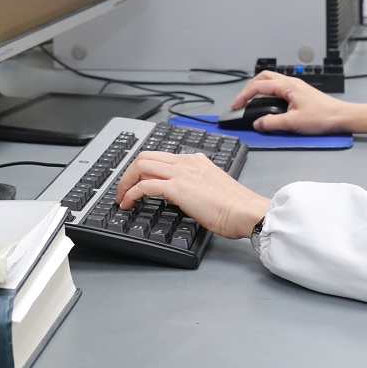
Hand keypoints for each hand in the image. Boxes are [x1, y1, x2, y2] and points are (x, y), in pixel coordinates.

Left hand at [115, 151, 270, 239]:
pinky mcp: (177, 187)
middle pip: (146, 156)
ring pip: (141, 165)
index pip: (161, 157)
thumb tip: (182, 196)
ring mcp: (181, 172)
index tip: (136, 181)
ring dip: (126, 181)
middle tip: (123, 189)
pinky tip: (128, 203)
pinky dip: (131, 193)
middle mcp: (186, 162)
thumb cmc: (236, 206)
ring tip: (121, 197)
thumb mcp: (212, 188)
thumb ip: (196, 186)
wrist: (245, 211)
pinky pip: (144, 185)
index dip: (143, 169)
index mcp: (195, 161)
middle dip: (129, 172)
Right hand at [231, 71, 366, 134]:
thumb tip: (257, 124)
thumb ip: (272, 123)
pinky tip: (268, 104)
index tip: (235, 106)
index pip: (258, 86)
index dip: (243, 95)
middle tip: (241, 100)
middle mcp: (291, 83)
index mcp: (288, 86)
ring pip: (271, 81)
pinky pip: (278, 88)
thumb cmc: (323, 117)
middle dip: (249, 87)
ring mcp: (296, 87)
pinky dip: (268, 93)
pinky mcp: (300, 93)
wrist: (342, 117)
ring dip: (258, 89)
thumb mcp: (293, 123)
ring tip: (251, 101)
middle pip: (263, 77)